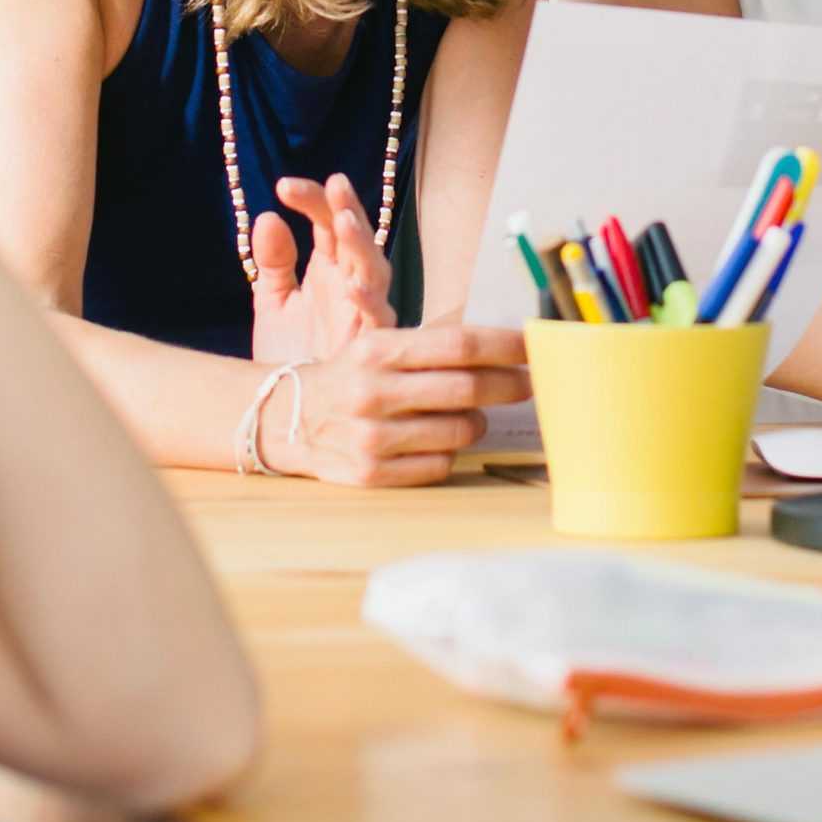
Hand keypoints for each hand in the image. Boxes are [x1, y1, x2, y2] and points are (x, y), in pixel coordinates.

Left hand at [250, 173, 394, 366]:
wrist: (292, 416)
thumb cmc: (289, 359)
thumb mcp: (274, 304)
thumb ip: (273, 262)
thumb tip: (268, 217)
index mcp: (329, 269)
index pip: (327, 222)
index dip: (312, 200)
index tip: (283, 186)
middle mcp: (352, 286)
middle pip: (357, 238)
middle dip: (348, 211)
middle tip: (334, 187)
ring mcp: (365, 315)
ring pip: (375, 271)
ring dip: (362, 247)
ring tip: (346, 223)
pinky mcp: (372, 348)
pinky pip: (377, 321)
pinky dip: (368, 304)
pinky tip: (352, 288)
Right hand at [267, 324, 530, 487]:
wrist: (284, 419)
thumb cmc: (350, 377)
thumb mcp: (377, 346)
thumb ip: (432, 347)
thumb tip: (506, 348)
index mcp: (377, 350)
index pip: (458, 345)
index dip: (506, 346)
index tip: (536, 346)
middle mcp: (372, 392)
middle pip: (468, 388)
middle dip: (510, 384)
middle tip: (529, 383)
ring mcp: (371, 438)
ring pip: (461, 431)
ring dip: (476, 422)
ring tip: (466, 414)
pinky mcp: (371, 475)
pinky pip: (440, 466)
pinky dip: (449, 453)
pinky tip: (434, 441)